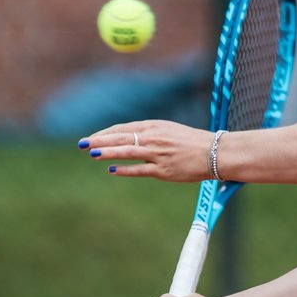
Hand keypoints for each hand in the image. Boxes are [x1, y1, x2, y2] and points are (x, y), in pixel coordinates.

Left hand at [78, 120, 212, 180]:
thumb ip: (150, 133)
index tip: (92, 137)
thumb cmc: (192, 142)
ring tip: (91, 153)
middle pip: (121, 137)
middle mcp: (154, 137)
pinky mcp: (163, 170)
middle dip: (99, 140)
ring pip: (127, 151)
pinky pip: (140, 170)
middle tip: (82, 143)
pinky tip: (112, 170)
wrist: (215, 152)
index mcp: (155, 126)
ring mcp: (158, 154)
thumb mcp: (169, 130)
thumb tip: (130, 138)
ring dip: (107, 152)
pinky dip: (125, 170)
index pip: (124, 128)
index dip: (106, 133)